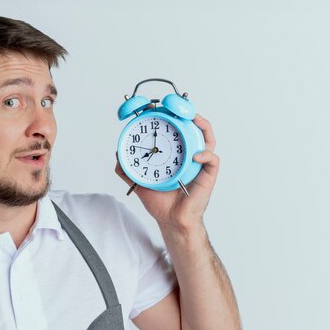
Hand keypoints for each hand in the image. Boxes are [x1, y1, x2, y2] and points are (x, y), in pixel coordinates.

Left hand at [114, 114, 219, 232]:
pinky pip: (212, 159)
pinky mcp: (209, 175)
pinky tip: (195, 155)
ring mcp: (200, 165)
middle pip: (195, 130)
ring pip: (208, 139)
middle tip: (178, 108)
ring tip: (194, 119)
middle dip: (190, 115)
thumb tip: (117, 154)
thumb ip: (127, 169)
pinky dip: (205, 155)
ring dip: (203, 126)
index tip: (161, 108)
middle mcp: (190, 156)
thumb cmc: (161, 203)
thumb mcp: (139, 182)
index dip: (174, 118)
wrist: (171, 221)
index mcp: (176, 155)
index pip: (178, 131)